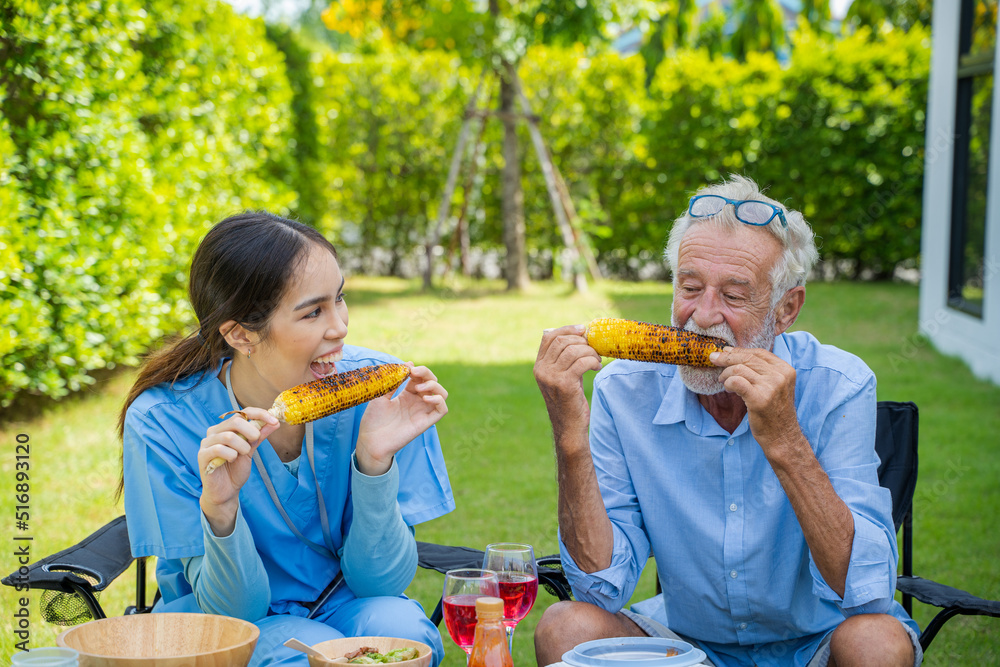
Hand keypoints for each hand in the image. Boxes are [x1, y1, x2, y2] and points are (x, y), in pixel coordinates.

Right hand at [198, 407, 279, 533]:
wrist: (225, 491)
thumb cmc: (235, 469)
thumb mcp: (250, 450)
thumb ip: (259, 436)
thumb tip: (275, 422)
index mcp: (226, 427)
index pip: (242, 413)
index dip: (260, 414)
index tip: (274, 420)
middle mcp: (214, 432)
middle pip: (235, 420)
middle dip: (251, 430)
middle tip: (255, 441)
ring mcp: (206, 443)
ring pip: (228, 435)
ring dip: (242, 446)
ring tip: (243, 454)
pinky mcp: (202, 456)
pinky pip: (218, 449)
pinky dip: (231, 454)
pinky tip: (232, 460)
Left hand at [355, 363, 447, 475]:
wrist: (371, 441)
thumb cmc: (373, 420)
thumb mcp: (380, 394)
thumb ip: (393, 380)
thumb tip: (407, 364)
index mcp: (407, 394)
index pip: (420, 377)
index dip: (417, 369)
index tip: (407, 368)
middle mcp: (417, 402)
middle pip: (433, 382)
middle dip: (426, 373)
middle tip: (413, 373)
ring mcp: (422, 411)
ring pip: (442, 394)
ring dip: (434, 385)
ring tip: (419, 388)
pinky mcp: (425, 422)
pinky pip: (442, 409)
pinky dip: (439, 400)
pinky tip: (425, 398)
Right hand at [534, 324, 603, 451]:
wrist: (569, 427)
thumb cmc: (569, 400)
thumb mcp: (562, 377)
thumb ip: (564, 359)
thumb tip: (580, 334)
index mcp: (539, 366)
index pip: (549, 337)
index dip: (567, 329)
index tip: (583, 329)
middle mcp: (541, 370)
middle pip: (563, 341)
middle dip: (583, 341)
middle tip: (594, 349)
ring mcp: (551, 377)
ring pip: (574, 350)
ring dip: (590, 352)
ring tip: (597, 360)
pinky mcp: (564, 384)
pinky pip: (582, 362)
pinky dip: (593, 361)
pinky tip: (597, 367)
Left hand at [710, 346, 800, 453]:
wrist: (781, 436)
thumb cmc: (774, 411)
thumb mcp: (775, 386)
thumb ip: (762, 370)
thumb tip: (732, 352)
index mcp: (786, 370)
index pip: (759, 352)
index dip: (739, 350)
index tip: (725, 351)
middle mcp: (780, 376)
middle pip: (748, 358)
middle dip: (727, 358)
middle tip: (713, 359)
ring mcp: (771, 387)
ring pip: (739, 369)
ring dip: (726, 374)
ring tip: (723, 381)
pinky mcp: (759, 399)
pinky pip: (736, 381)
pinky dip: (728, 383)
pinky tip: (728, 388)